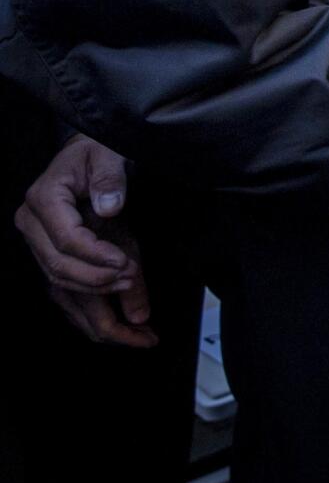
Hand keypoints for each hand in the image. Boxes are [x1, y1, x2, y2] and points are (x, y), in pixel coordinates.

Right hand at [15, 135, 157, 346]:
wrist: (87, 153)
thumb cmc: (98, 151)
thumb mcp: (107, 154)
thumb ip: (110, 179)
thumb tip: (110, 207)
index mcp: (43, 201)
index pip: (67, 241)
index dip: (98, 257)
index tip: (128, 266)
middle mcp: (33, 228)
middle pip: (60, 270)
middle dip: (100, 287)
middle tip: (137, 289)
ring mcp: (40, 247)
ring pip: (62, 290)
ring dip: (99, 312)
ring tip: (140, 329)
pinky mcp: (54, 260)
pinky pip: (68, 295)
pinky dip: (92, 315)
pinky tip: (122, 330)